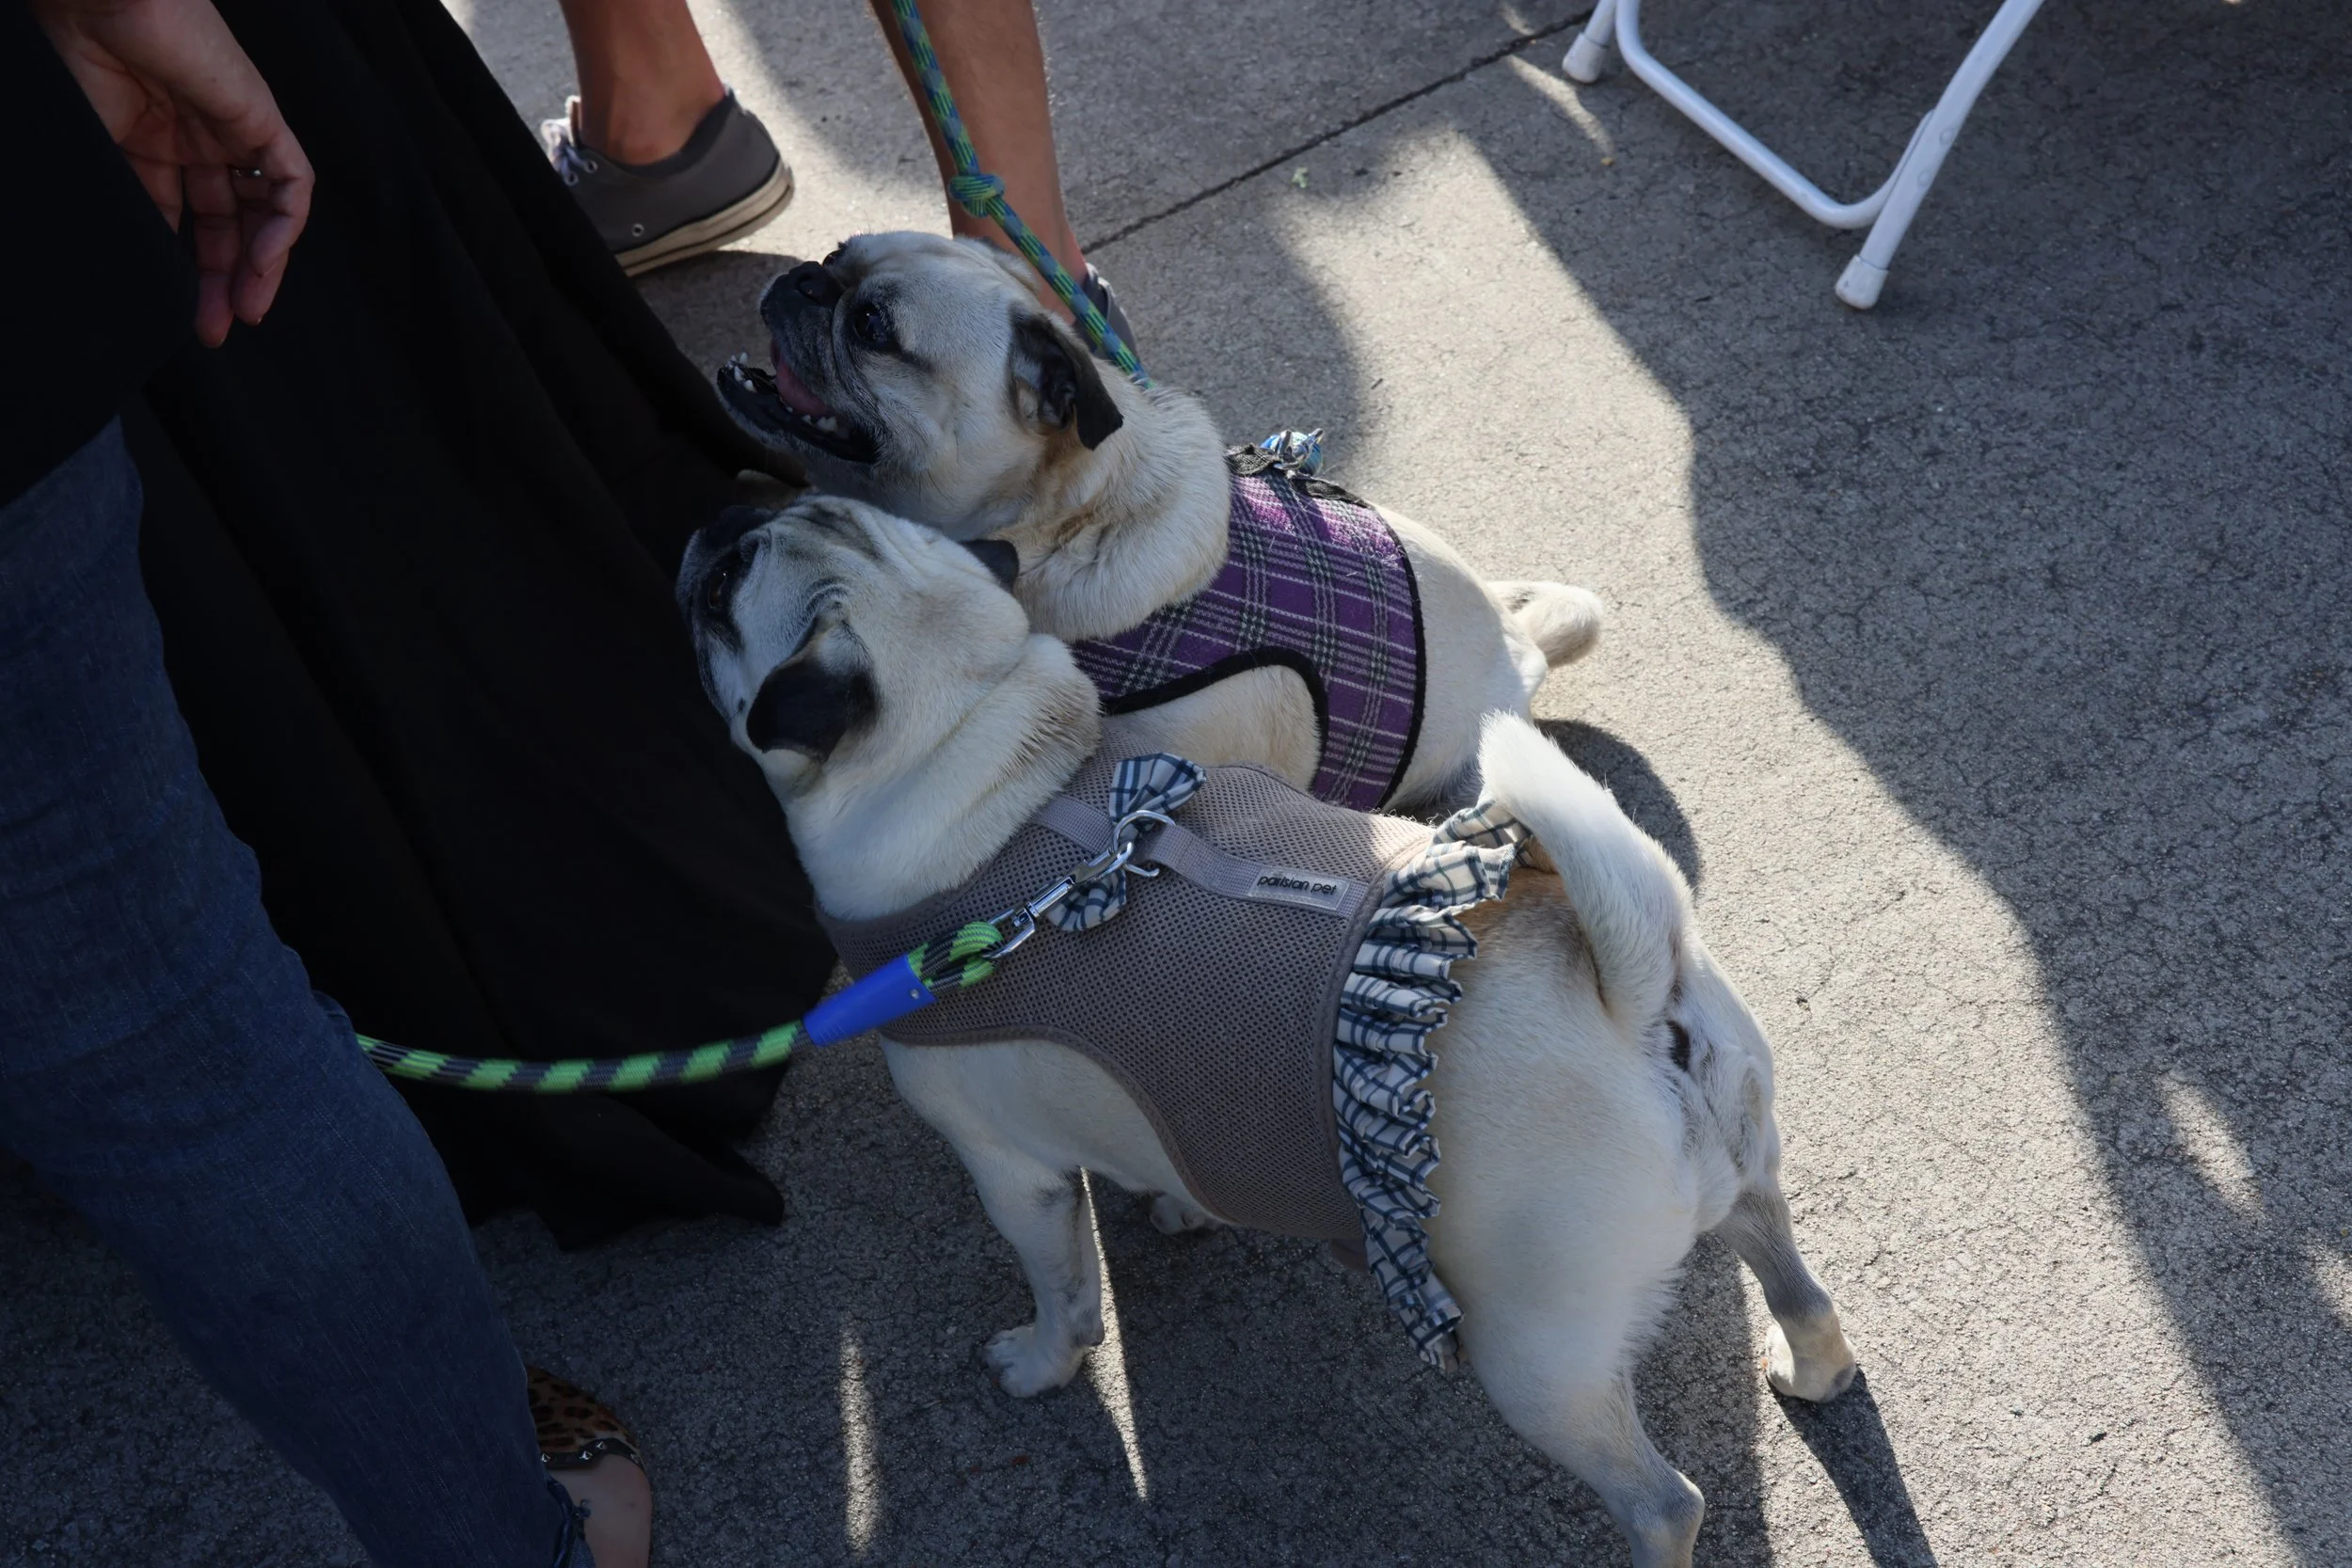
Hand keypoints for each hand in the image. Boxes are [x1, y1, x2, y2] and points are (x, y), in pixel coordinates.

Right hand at [33, 0, 312, 345]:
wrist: (91, 1)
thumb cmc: (70, 60)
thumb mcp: (91, 156)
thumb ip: (117, 209)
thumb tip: (113, 274)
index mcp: (149, 142)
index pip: (184, 220)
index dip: (189, 272)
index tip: (191, 321)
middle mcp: (195, 138)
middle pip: (228, 224)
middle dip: (227, 280)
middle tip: (221, 328)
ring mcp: (231, 127)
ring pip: (265, 210)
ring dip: (261, 266)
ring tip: (246, 310)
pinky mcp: (260, 115)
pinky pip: (290, 183)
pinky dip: (284, 228)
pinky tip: (263, 264)